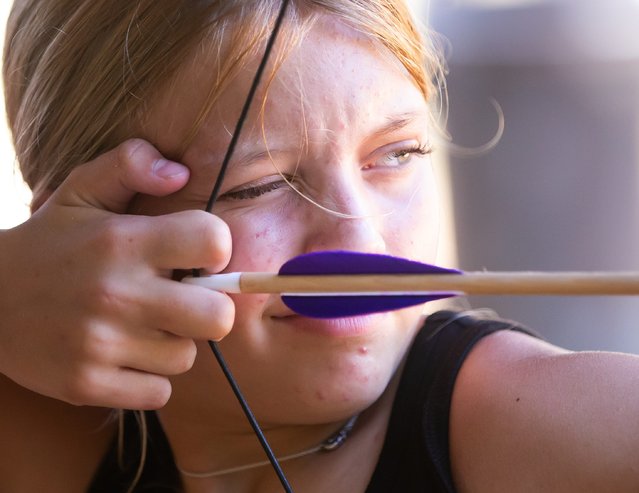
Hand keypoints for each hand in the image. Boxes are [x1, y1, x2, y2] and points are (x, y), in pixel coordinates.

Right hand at [0, 139, 233, 408]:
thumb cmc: (49, 244)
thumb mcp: (81, 191)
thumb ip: (131, 165)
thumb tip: (181, 173)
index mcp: (122, 241)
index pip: (214, 242)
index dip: (215, 249)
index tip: (196, 258)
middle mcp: (116, 293)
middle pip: (218, 317)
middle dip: (208, 309)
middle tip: (180, 301)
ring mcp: (100, 345)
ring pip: (185, 357)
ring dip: (171, 344)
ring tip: (140, 327)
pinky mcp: (86, 385)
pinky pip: (158, 392)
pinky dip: (148, 379)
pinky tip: (124, 356)